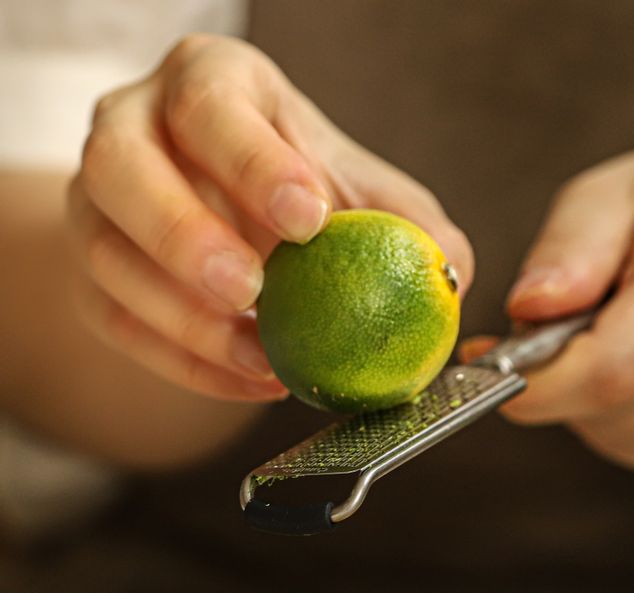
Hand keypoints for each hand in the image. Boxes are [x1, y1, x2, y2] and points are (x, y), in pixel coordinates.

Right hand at [68, 35, 471, 400]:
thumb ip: (408, 224)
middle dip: (184, 233)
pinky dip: (182, 361)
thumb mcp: (361, 189)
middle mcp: (135, 129)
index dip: (252, 162)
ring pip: (105, 253)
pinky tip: (249, 379)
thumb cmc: (304, 193)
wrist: (230, 221)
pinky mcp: (94, 272)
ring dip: (183, 317)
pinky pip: (117, 322)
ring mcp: (99, 201)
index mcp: (208, 85)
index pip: (211, 105)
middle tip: (252, 288)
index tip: (307, 220)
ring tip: (264, 357)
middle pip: (120, 166)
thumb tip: (453, 276)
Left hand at [465, 142, 633, 477]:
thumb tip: (527, 308)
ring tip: (611, 334)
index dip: (533, 381)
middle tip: (554, 326)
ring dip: (584, 394)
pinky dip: (613, 415)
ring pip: (614, 431)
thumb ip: (570, 246)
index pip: (608, 369)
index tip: (487, 362)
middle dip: (554, 375)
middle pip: (605, 405)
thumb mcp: (620, 191)